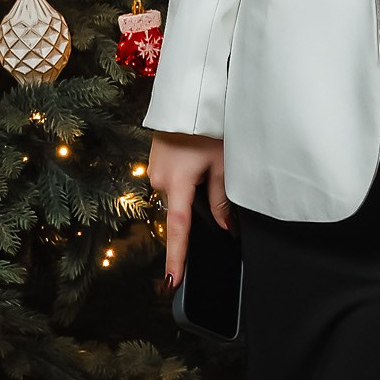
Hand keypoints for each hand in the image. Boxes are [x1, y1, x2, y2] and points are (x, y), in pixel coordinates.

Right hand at [146, 130, 229, 286]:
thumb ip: (221, 200)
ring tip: (206, 162)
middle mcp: (160, 180)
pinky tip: (195, 161)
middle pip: (180, 210)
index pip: (178, 230)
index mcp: (176, 184)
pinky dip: (185, 179)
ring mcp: (155, 169)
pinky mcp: (156, 161)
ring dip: (192, 189)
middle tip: (214, 176)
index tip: (173, 282)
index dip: (177, 258)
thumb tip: (225, 225)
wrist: (190, 97)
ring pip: (177, 195)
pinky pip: (172, 181)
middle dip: (196, 206)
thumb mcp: (222, 165)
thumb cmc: (208, 127)